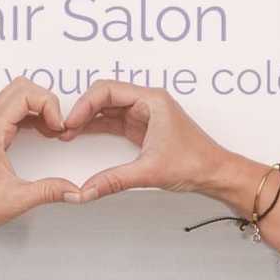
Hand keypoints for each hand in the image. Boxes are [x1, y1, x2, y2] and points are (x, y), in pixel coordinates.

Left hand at [0, 77, 76, 252]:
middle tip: (58, 125)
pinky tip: (43, 134)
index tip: (59, 127)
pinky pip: (12, 112)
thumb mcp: (17, 199)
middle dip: (46, 101)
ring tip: (53, 131)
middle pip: (21, 87)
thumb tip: (75, 189)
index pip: (24, 94)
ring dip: (39, 108)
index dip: (48, 105)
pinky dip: (31, 116)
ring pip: (16, 96)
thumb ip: (50, 191)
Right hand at [58, 81, 242, 203]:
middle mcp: (147, 102)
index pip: (107, 90)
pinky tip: (81, 135)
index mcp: (152, 100)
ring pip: (106, 108)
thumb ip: (115, 180)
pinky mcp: (141, 127)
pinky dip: (95, 127)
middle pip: (104, 95)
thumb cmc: (195, 163)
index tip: (70, 122)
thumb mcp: (150, 171)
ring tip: (67, 132)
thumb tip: (87, 189)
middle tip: (64, 128)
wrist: (215, 173)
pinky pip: (112, 121)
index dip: (84, 104)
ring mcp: (144, 114)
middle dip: (82, 109)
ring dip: (87, 118)